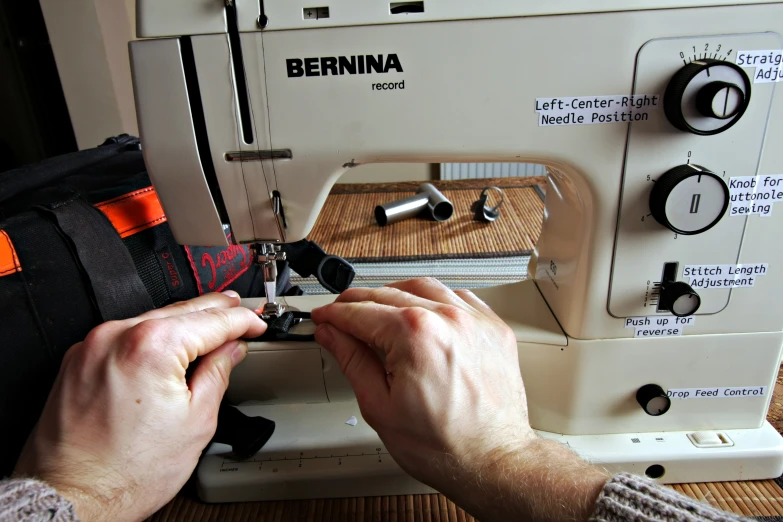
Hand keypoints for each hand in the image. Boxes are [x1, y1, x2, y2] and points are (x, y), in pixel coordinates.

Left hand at [13, 291, 265, 521]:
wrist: (71, 497)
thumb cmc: (126, 472)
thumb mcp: (196, 422)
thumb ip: (218, 374)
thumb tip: (230, 350)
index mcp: (152, 345)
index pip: (212, 320)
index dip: (243, 320)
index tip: (256, 324)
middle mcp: (117, 335)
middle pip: (182, 309)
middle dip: (216, 309)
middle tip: (240, 311)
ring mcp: (92, 345)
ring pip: (151, 318)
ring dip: (184, 320)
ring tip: (211, 324)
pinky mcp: (77, 359)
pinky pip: (124, 334)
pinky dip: (151, 334)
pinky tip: (169, 344)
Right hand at [312, 278, 607, 521]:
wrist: (492, 462)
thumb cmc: (444, 445)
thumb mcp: (379, 406)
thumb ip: (352, 361)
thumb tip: (333, 335)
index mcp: (414, 334)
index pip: (360, 312)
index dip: (333, 315)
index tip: (324, 318)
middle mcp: (446, 317)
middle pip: (388, 294)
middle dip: (358, 303)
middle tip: (341, 316)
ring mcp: (473, 320)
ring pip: (423, 287)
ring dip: (394, 293)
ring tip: (377, 309)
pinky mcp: (492, 327)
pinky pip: (457, 296)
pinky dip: (433, 298)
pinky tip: (422, 310)